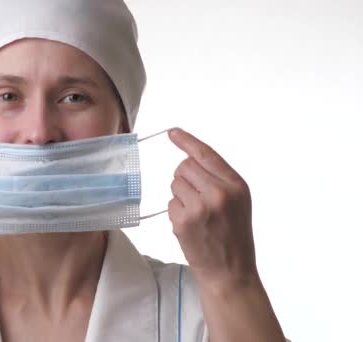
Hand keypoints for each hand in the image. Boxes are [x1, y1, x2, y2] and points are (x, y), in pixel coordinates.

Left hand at [167, 128, 257, 289]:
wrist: (231, 271)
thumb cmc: (234, 235)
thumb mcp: (238, 201)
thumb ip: (219, 178)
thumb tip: (189, 157)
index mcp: (236, 184)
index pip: (206, 154)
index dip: (187, 141)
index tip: (173, 132)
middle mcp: (219, 192)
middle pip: (184, 166)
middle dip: (184, 178)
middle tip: (196, 197)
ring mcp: (200, 207)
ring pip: (175, 183)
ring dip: (180, 195)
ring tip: (197, 214)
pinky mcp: (183, 221)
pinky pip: (170, 203)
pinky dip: (176, 212)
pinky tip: (191, 226)